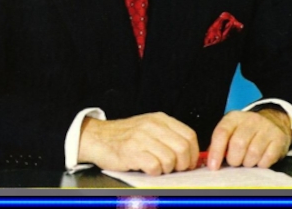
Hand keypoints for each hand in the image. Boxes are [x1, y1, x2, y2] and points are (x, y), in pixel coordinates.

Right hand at [78, 112, 198, 174]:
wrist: (97, 137)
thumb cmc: (125, 136)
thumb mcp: (149, 127)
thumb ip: (168, 136)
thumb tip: (190, 154)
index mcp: (160, 119)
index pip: (189, 135)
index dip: (194, 153)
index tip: (189, 163)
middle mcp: (152, 126)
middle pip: (183, 148)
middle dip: (183, 164)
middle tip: (175, 169)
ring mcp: (141, 138)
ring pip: (170, 159)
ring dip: (167, 169)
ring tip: (158, 168)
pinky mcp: (131, 152)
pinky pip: (154, 166)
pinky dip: (154, 172)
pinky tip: (148, 169)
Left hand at [207, 107, 291, 169]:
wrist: (273, 121)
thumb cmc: (247, 131)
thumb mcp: (231, 130)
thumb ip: (220, 143)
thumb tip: (210, 161)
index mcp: (234, 117)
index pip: (222, 133)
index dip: (216, 151)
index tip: (213, 166)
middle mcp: (250, 120)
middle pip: (238, 144)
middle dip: (234, 159)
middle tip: (235, 162)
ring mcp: (266, 128)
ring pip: (253, 153)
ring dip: (248, 163)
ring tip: (247, 160)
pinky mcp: (279, 139)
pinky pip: (267, 159)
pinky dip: (261, 164)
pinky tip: (259, 160)